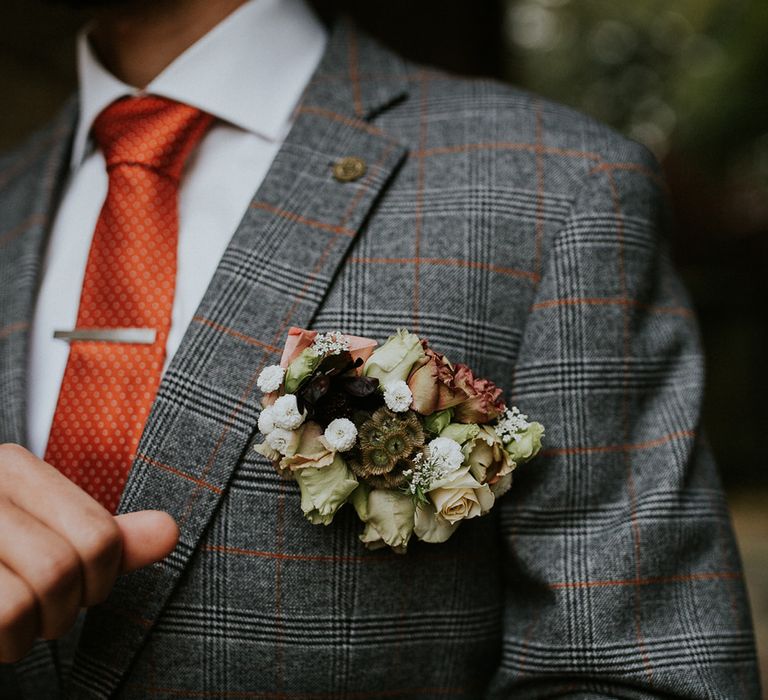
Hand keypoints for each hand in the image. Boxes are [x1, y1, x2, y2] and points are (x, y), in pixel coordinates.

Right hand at [0, 443, 178, 662]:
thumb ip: (106, 538)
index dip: (102, 580)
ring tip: (14, 627)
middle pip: (65, 567)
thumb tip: (171, 531)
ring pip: (27, 596)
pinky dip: (2, 643)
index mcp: (10, 467)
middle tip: (46, 615)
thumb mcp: (47, 537)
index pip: (97, 536)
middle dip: (65, 610)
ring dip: (29, 634)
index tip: (84, 589)